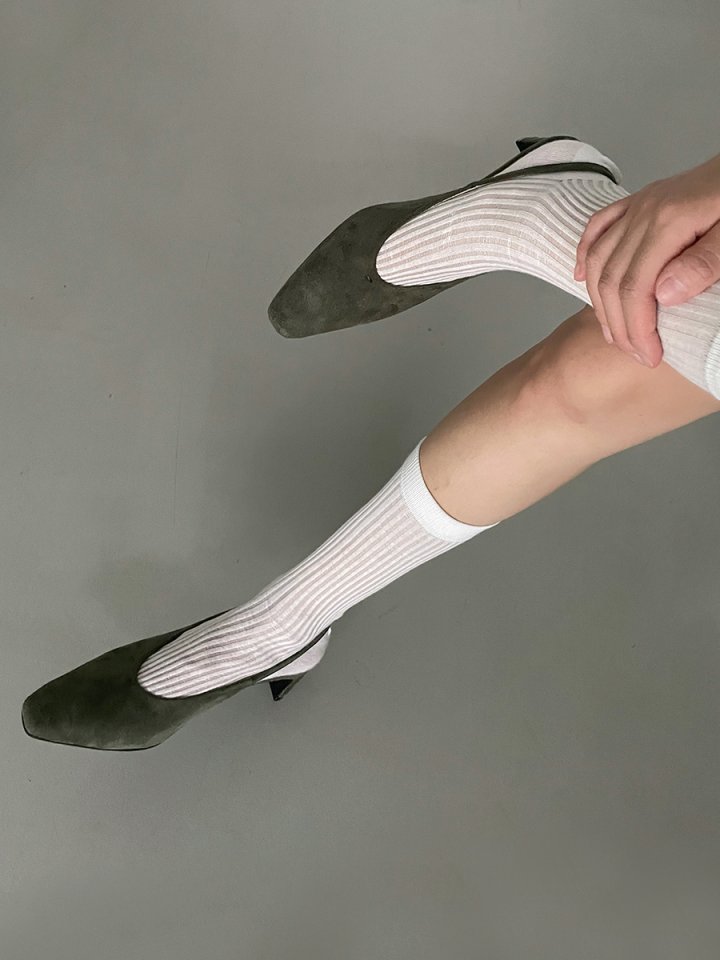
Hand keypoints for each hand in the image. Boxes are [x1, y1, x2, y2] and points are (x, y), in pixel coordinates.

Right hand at [573, 152, 719, 367]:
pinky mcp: (640, 201)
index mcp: (669, 221)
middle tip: (635, 353)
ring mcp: (639, 205)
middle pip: (611, 279)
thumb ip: (703, 263)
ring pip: (599, 259)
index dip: (637, 328)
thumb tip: (663, 296)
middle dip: (618, 325)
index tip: (650, 355)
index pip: (635, 287)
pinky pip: (598, 226)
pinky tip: (581, 278)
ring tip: (614, 332)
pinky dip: (585, 255)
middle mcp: (645, 212)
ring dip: (600, 302)